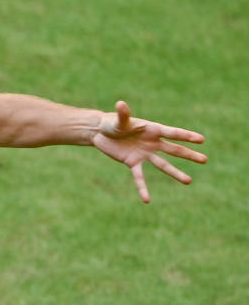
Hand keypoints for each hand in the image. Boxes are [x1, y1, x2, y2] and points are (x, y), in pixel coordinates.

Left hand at [92, 100, 206, 202]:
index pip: (172, 133)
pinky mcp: (132, 163)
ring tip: (189, 181)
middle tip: (205, 160)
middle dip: (189, 155)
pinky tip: (147, 200)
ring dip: (175, 173)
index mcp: (152, 129)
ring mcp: (144, 154)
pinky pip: (139, 177)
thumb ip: (123, 114)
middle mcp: (152, 142)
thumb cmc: (112, 122)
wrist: (101, 133)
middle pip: (174, 150)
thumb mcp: (118, 119)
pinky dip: (142, 188)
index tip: (201, 140)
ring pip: (163, 165)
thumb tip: (121, 104)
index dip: (186, 136)